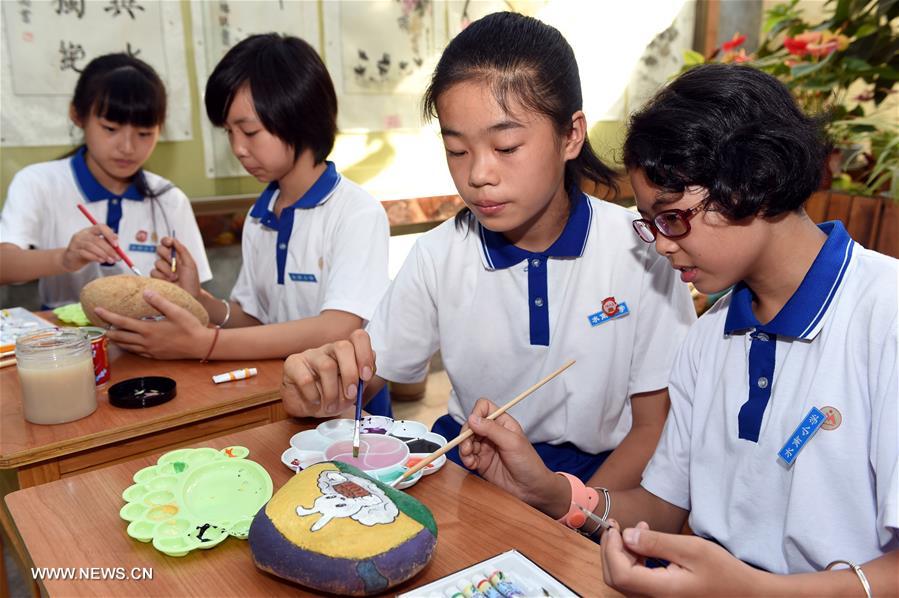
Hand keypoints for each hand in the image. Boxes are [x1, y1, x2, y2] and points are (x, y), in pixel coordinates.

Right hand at [61, 225, 120, 271]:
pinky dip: (95, 257)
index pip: (101, 227)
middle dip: (109, 249)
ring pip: (91, 246)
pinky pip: (85, 253)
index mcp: (90, 230)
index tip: (117, 244)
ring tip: (111, 260)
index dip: (109, 234)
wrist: (70, 260)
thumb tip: (117, 240)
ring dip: (103, 254)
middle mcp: (82, 234)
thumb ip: (106, 243)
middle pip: (97, 239)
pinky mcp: (73, 251)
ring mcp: (76, 242)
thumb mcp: (98, 246)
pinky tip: (101, 261)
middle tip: (117, 257)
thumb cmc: (86, 252)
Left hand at [97, 290, 212, 358]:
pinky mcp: (155, 355)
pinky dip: (128, 347)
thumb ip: (159, 301)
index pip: (122, 322)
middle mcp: (146, 341)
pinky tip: (128, 344)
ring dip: (116, 340)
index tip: (97, 310)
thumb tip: (145, 292)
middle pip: (120, 337)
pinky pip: (137, 352)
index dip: (108, 316)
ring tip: (110, 334)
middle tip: (99, 324)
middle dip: (108, 330)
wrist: (200, 345)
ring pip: (127, 346)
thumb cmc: (190, 327)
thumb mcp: (176, 311)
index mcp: (148, 329)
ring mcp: (150, 350)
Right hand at [151, 236, 200, 297]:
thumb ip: (182, 250)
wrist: (189, 296)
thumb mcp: (190, 264)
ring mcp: (162, 270)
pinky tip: (168, 281)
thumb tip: (174, 239)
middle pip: (159, 250)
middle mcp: (169, 261)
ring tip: (175, 277)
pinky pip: (153, 272)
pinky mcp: (156, 278)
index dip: (166, 241)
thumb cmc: (192, 281)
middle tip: (174, 262)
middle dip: (166, 255)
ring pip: (157, 262)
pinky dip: (161, 277)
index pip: (167, 243)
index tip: (168, 243)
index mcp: (177, 255)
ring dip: (166, 269)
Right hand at [281, 329, 374, 417]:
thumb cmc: (331, 395)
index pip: (359, 337)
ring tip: (331, 406)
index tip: (365, 376)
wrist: (306, 406)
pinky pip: (306, 379)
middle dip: (350, 374)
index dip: (365, 354)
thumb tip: (368, 372)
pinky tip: (315, 401)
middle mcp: (330, 349)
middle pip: (343, 347)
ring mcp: (311, 354)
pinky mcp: (293, 364)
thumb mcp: (351, 392)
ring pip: (327, 365)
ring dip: (332, 391)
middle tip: (351, 394)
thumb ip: (362, 381)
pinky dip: (314, 395)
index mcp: (347, 352)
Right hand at [458, 399, 565, 515]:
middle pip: (471, 424)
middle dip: (466, 434)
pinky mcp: (481, 461)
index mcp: (503, 422)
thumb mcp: (512, 442)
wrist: (531, 489)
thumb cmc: (528, 463)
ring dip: (464, 448)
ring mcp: (486, 447)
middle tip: (468, 447)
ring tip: (470, 458)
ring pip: (466, 440)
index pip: (484, 408)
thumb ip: (491, 429)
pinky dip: (466, 459)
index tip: (474, 425)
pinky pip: (467, 456)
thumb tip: (472, 418)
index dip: (476, 413)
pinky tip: (472, 465)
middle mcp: (492, 432)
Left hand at [601, 521, 765, 596]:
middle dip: (612, 550)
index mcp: (662, 590)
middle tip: (618, 526)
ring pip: (624, 579)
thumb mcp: (692, 549)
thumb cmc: (725, 573)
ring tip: (638, 530)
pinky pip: (636, 581)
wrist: (745, 594)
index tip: (616, 528)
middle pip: (616, 578)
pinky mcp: (660, 597)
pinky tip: (645, 544)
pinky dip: (633, 560)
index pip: (620, 574)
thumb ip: (657, 542)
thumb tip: (626, 536)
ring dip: (622, 553)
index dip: (611, 549)